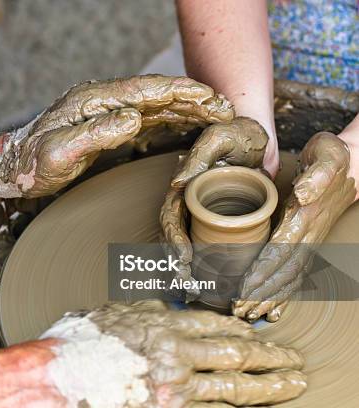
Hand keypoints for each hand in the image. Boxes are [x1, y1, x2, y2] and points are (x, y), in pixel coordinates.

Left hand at [0, 75, 233, 197]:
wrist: (11, 167)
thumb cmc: (31, 163)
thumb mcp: (59, 153)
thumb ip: (95, 135)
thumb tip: (133, 119)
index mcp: (94, 101)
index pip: (145, 91)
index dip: (180, 93)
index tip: (210, 98)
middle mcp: (103, 102)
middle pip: (157, 95)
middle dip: (193, 99)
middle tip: (226, 108)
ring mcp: (106, 113)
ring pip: (155, 107)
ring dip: (186, 110)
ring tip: (217, 114)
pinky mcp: (107, 128)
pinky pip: (145, 121)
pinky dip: (170, 122)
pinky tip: (187, 126)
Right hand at [41, 300, 306, 406]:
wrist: (58, 377)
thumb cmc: (78, 346)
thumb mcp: (110, 314)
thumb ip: (142, 310)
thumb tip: (161, 308)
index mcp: (160, 321)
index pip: (211, 321)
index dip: (238, 327)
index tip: (254, 330)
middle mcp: (173, 349)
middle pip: (234, 350)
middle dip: (269, 355)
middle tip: (291, 357)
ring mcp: (174, 383)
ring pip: (234, 383)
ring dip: (268, 383)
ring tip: (291, 382)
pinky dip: (236, 406)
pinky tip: (251, 405)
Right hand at [159, 117, 268, 295]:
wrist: (257, 135)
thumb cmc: (237, 133)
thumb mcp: (219, 138)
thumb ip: (198, 158)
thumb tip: (175, 184)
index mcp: (183, 188)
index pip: (171, 218)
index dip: (174, 240)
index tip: (184, 259)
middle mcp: (187, 203)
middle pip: (174, 237)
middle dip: (177, 263)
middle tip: (187, 285)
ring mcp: (200, 213)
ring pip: (186, 245)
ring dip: (186, 269)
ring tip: (192, 290)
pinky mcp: (216, 221)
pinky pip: (204, 245)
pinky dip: (203, 265)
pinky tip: (207, 281)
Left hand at [233, 132, 356, 321]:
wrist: (353, 163)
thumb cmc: (333, 156)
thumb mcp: (328, 155)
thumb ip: (317, 174)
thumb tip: (303, 193)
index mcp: (306, 216)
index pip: (281, 250)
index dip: (262, 271)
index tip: (243, 288)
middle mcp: (308, 233)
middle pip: (283, 271)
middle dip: (261, 293)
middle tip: (239, 310)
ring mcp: (310, 239)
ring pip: (289, 276)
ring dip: (269, 297)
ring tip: (249, 314)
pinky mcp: (309, 241)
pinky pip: (297, 272)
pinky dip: (284, 293)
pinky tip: (273, 310)